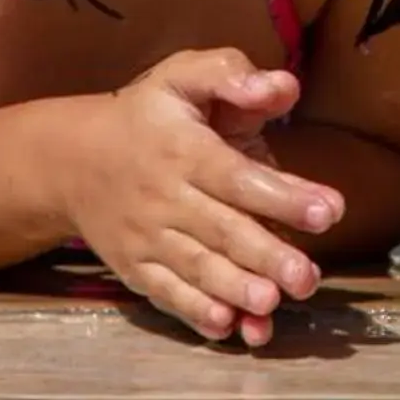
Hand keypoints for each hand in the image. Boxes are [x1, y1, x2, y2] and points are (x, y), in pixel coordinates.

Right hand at [67, 49, 344, 345]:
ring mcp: (147, 238)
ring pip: (197, 267)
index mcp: (184, 149)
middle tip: (307, 277)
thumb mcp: (182, 76)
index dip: (283, 195)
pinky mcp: (136, 268)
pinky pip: (167, 294)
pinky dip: (195, 313)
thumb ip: (231, 74)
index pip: (238, 176)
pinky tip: (225, 325)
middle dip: (267, 255)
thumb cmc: (144, 115)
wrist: (71, 160)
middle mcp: (165, 197)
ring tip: (271, 303)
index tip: (328, 211)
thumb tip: (283, 85)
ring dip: (236, 289)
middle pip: (222, 229)